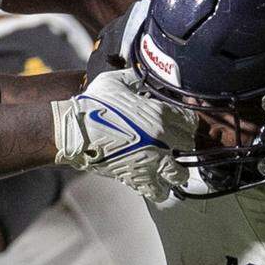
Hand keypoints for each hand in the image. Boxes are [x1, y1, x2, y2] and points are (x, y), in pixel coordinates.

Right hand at [51, 68, 194, 201]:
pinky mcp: (137, 178)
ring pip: (179, 174)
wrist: (74, 131)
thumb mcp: (116, 81)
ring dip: (177, 171)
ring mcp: (151, 162)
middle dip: (183, 145)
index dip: (186, 122)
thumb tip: (144, 74)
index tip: (181, 123)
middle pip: (189, 146)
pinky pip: (157, 190)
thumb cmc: (92, 105)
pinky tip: (157, 184)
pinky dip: (159, 189)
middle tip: (175, 143)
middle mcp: (161, 139)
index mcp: (159, 114)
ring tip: (170, 168)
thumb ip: (137, 78)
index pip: (190, 121)